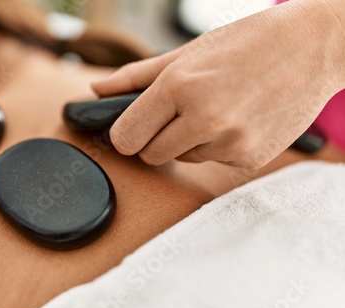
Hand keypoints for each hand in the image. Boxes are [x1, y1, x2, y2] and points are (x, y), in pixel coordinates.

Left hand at [92, 0, 344, 167]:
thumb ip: (135, 76)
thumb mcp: (186, 53)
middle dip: (156, 139)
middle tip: (177, 115)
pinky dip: (218, 146)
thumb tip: (97, 89)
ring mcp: (229, 142)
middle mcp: (203, 119)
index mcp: (179, 87)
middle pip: (150, 155)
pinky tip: (236, 119)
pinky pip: (215, 162)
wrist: (313, 47)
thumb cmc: (247, 43)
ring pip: (184, 159)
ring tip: (215, 109)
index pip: (125, 137)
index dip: (125, 134)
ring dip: (190, 141)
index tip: (132, 129)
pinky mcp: (250, 158)